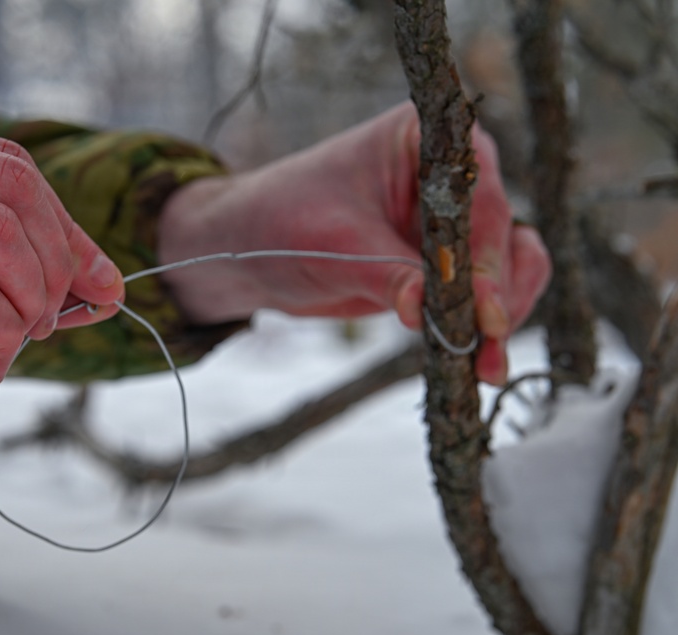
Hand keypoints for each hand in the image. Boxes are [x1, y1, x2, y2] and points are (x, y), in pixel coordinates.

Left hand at [158, 102, 549, 384]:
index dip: (487, 258)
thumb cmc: (284, 221)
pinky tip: (476, 362)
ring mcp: (454, 219)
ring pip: (511, 265)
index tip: (485, 310)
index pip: (478, 200)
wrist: (251, 249)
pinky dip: (484, 323)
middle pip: (505, 234)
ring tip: (486, 366)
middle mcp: (454, 172)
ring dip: (504, 314)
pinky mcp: (446, 261)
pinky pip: (486, 292)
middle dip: (501, 295)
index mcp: (428, 138)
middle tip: (488, 346)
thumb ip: (387, 276)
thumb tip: (428, 313)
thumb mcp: (335, 247)